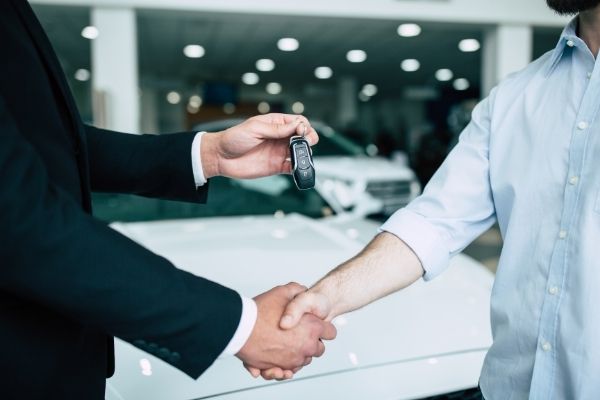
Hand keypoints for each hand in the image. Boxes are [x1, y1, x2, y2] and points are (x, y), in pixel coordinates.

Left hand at [201, 114, 317, 179]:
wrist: (220, 157)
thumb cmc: (233, 138)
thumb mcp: (255, 128)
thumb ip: (277, 129)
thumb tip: (297, 125)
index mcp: (275, 124)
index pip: (298, 122)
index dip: (304, 126)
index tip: (301, 132)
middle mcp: (279, 138)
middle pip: (303, 136)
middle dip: (309, 139)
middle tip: (306, 143)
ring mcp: (279, 152)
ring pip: (300, 152)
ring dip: (305, 154)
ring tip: (302, 156)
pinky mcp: (276, 166)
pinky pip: (292, 167)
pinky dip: (298, 168)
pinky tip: (297, 167)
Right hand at [236, 283, 335, 379]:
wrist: (240, 328)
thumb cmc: (260, 311)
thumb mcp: (282, 292)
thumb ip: (297, 290)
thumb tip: (303, 290)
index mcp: (312, 327)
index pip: (331, 332)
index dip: (323, 327)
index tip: (315, 325)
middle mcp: (306, 345)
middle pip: (319, 349)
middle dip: (311, 342)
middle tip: (299, 333)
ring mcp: (294, 359)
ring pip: (304, 360)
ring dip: (298, 353)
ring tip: (286, 342)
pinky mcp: (281, 367)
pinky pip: (290, 370)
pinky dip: (287, 365)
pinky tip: (280, 355)